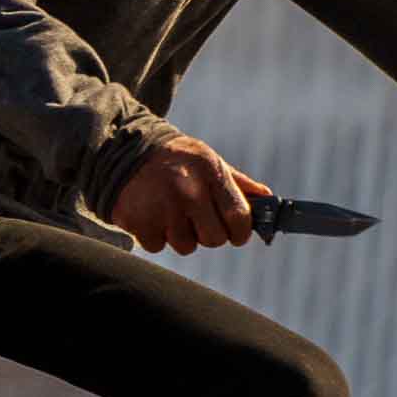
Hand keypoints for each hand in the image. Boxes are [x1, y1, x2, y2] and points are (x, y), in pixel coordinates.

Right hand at [109, 134, 271, 255]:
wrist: (126, 150)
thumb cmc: (178, 160)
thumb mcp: (210, 162)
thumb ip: (239, 184)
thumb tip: (269, 200)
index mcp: (210, 173)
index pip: (239, 218)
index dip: (240, 231)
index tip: (235, 232)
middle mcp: (188, 191)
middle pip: (214, 239)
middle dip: (209, 233)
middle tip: (197, 217)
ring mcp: (162, 208)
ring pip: (186, 246)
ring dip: (181, 235)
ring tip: (171, 211)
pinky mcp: (139, 222)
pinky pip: (159, 246)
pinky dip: (156, 235)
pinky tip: (153, 213)